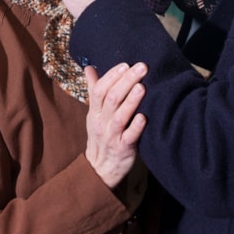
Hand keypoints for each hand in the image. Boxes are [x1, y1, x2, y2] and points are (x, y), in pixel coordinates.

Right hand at [84, 63, 146, 188]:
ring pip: (120, 116)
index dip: (111, 76)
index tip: (125, 64)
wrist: (99, 169)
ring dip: (131, 101)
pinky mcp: (123, 149)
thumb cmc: (101, 135)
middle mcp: (102, 122)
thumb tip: (89, 68)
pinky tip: (144, 117)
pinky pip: (129, 137)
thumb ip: (94, 90)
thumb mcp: (94, 113)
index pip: (99, 90)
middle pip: (111, 98)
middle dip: (126, 81)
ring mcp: (112, 136)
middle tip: (141, 67)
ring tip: (142, 87)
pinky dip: (136, 127)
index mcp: (95, 111)